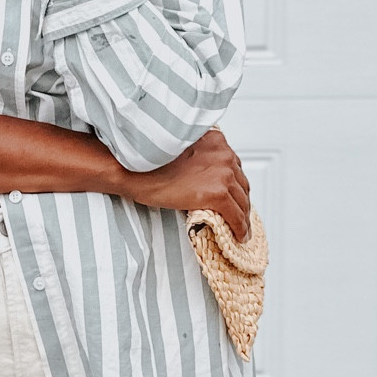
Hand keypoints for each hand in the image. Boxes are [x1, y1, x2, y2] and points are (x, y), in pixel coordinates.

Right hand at [120, 130, 250, 242]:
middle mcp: (224, 154)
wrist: (133, 170)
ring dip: (243, 216)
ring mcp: (222, 173)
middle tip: (239, 216)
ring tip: (241, 230)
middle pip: (241, 183)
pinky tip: (239, 236)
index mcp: (216, 140)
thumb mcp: (180, 150)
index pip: (233, 166)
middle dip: (241, 201)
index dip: (234, 185)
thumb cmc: (148, 162)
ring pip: (242, 201)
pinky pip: (237, 216)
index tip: (234, 197)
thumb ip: (198, 159)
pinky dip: (240, 228)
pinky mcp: (217, 193)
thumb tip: (203, 180)